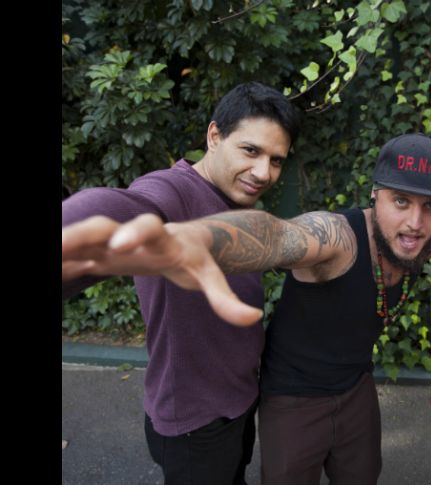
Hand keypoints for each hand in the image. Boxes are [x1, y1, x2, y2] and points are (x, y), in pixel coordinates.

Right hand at [62, 214, 262, 325]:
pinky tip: (54, 267)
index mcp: (163, 238)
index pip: (150, 229)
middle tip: (58, 244)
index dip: (134, 234)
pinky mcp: (98, 256)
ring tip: (49, 253)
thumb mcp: (210, 275)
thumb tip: (253, 318)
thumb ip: (226, 298)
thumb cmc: (195, 258)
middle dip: (82, 234)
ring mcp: (112, 243)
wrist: (180, 242)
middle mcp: (133, 235)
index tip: (121, 245)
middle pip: (103, 228)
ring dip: (63, 244)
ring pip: (82, 240)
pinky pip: (74, 257)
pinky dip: (62, 261)